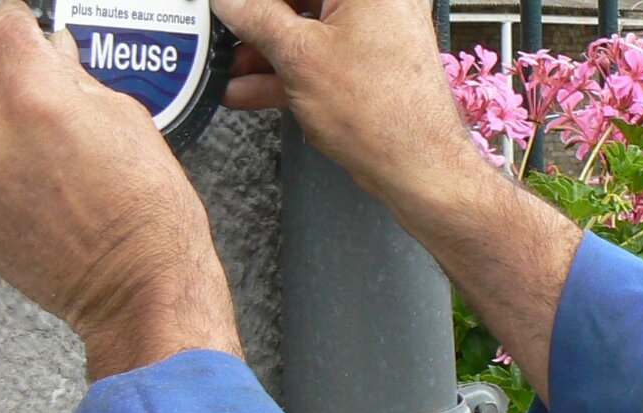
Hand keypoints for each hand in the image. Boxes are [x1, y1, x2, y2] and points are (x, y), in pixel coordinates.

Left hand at [0, 0, 241, 379]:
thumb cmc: (150, 214)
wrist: (138, 288)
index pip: (2, 29)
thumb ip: (77, 80)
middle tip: (2, 63)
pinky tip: (13, 167)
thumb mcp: (129, 122)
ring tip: (0, 115)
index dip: (18, 22)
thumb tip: (53, 55)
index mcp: (40, 102)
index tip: (24, 27)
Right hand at [216, 0, 488, 208]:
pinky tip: (248, 87)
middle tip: (226, 34)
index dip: (257, 0)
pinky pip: (318, 57)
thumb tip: (230, 1)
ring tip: (228, 67)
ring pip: (306, 30)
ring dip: (264, 50)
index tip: (231, 8)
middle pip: (302, 1)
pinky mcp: (367, 66)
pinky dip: (285, 71)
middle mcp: (378, 3)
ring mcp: (374, 34)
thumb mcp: (298, 56)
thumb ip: (257, 18)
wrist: (416, 166)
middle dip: (257, 21)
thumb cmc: (382, 113)